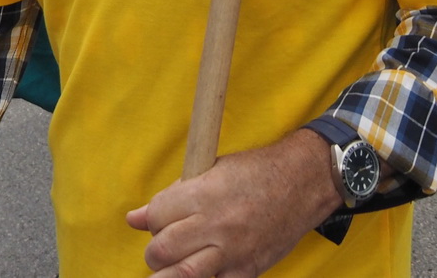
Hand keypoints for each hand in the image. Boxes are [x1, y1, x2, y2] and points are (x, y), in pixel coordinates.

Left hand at [126, 130, 339, 277]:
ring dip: (168, 274)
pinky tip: (203, 272)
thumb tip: (133, 218)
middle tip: (164, 246)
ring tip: (170, 269)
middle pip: (162, 250)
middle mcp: (215, 223)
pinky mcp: (248, 269)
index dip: (150, 219)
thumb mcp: (212, 169)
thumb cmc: (256, 172)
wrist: (303, 183)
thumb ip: (172, 196)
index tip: (157, 220)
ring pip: (182, 275)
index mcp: (203, 193)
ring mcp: (232, 250)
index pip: (156, 215)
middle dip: (155, 251)